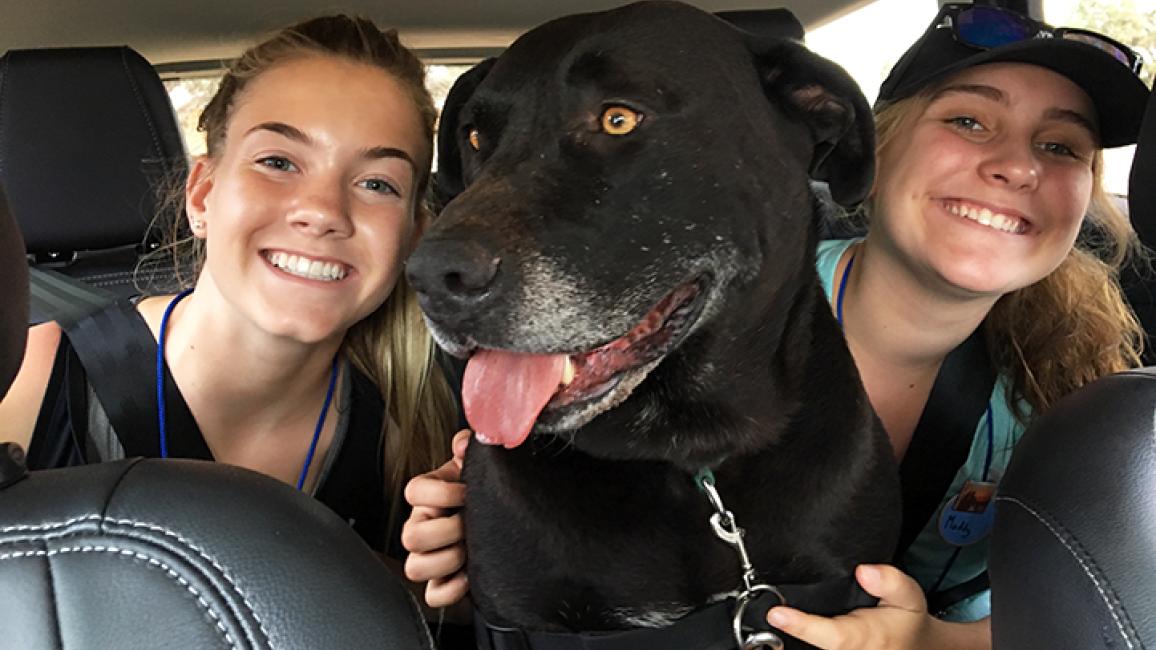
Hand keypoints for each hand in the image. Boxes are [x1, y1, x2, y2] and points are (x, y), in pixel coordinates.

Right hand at [402, 429, 470, 607]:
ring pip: (415, 568)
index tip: (467, 492)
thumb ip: (469, 448)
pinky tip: (470, 575)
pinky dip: (452, 589)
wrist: (501, 521)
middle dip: (447, 531)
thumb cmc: (480, 493)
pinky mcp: (442, 583)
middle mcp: (421, 527)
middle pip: (410, 536)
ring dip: (447, 561)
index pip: (414, 492)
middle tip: (469, 526)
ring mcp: (428, 557)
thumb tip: (465, 445)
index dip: (442, 494)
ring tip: (470, 551)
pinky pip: (433, 596)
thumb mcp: (476, 466)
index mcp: (428, 497)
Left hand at [765, 564, 982, 649]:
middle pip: (811, 646)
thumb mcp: (908, 596)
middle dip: (788, 631)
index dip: (802, 626)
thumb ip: (890, 581)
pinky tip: (782, 627)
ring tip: (772, 619)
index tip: (777, 614)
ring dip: (787, 639)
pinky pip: (809, 649)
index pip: (832, 635)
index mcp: (865, 639)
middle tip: (765, 612)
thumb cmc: (904, 620)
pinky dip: (795, 640)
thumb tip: (865, 571)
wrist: (913, 646)